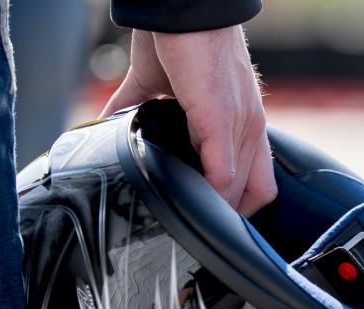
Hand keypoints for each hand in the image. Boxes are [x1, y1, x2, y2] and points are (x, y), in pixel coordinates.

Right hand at [101, 26, 276, 215]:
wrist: (181, 7)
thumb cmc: (177, 39)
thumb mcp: (163, 86)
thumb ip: (140, 111)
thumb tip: (105, 128)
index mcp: (243, 124)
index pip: (258, 184)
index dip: (237, 206)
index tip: (209, 219)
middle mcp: (250, 129)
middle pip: (253, 197)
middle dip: (225, 218)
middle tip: (194, 230)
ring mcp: (240, 126)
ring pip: (238, 192)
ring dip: (213, 210)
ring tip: (186, 223)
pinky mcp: (220, 120)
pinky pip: (223, 174)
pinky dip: (208, 195)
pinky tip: (186, 203)